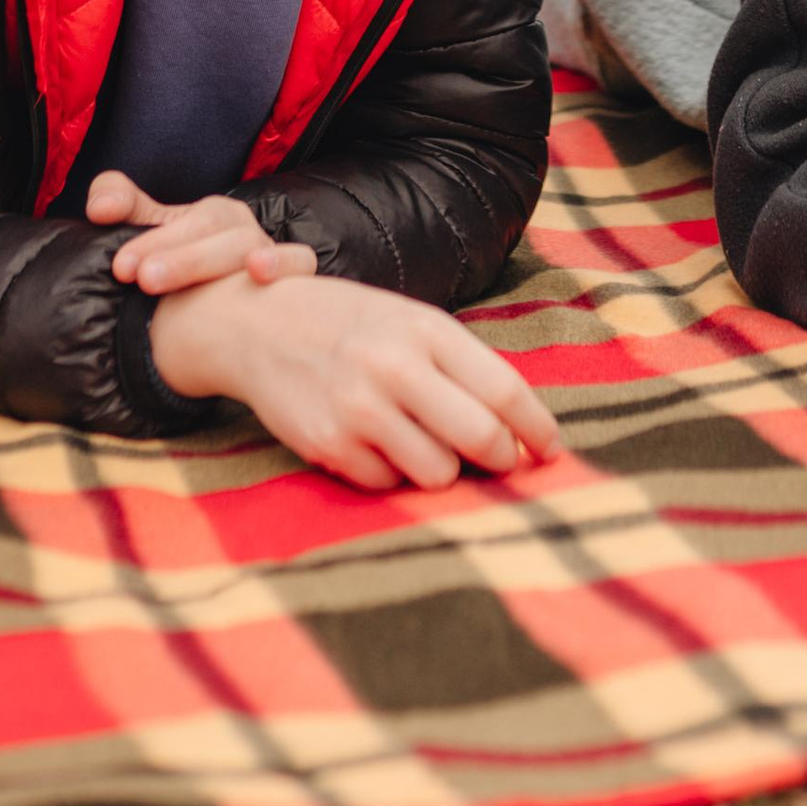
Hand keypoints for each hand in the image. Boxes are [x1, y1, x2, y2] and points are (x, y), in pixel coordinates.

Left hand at [86, 173, 315, 296]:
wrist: (220, 317)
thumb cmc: (182, 271)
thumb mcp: (148, 235)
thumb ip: (119, 205)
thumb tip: (100, 208)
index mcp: (213, 217)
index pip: (185, 220)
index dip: (153, 240)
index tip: (120, 268)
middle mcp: (244, 232)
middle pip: (215, 233)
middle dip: (179, 257)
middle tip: (142, 278)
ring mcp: (271, 255)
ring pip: (250, 249)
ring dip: (210, 263)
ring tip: (181, 282)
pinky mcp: (294, 279)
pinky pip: (299, 263)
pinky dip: (283, 264)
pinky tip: (257, 275)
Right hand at [150, 270, 564, 492]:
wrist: (254, 324)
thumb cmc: (347, 324)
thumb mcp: (407, 321)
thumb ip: (459, 365)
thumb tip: (516, 427)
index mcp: (424, 329)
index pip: (503, 387)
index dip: (537, 427)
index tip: (552, 450)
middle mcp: (394, 366)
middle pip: (481, 438)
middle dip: (501, 460)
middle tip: (501, 462)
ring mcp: (358, 408)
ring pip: (438, 472)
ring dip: (442, 469)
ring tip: (421, 442)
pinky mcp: (327, 444)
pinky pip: (387, 483)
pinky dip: (390, 473)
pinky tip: (373, 442)